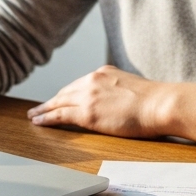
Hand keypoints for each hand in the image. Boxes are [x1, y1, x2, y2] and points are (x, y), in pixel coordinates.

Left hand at [27, 66, 175, 138]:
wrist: (161, 104)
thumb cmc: (156, 101)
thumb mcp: (134, 88)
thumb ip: (121, 92)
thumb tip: (121, 102)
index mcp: (105, 73)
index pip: (80, 84)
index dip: (67, 94)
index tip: (60, 98)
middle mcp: (93, 80)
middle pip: (66, 92)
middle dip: (52, 100)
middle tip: (39, 108)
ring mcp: (88, 96)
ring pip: (58, 102)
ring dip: (44, 109)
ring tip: (34, 116)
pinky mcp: (87, 113)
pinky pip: (60, 116)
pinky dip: (47, 118)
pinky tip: (38, 122)